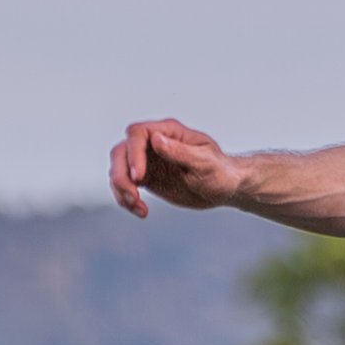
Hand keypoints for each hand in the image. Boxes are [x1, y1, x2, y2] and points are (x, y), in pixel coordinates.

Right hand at [110, 117, 248, 217]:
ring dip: (122, 190)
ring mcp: (148, 160)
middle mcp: (154, 143)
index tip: (140, 177)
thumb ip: (180, 151)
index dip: (134, 154)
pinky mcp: (147, 178)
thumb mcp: (204, 163)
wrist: (225, 188)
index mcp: (169, 133)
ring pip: (119, 169)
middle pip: (121, 151)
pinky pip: (126, 185)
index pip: (138, 133)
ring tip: (138, 206)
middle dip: (122, 175)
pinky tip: (141, 211)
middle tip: (134, 196)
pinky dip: (126, 199)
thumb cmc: (220, 171)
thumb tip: (156, 140)